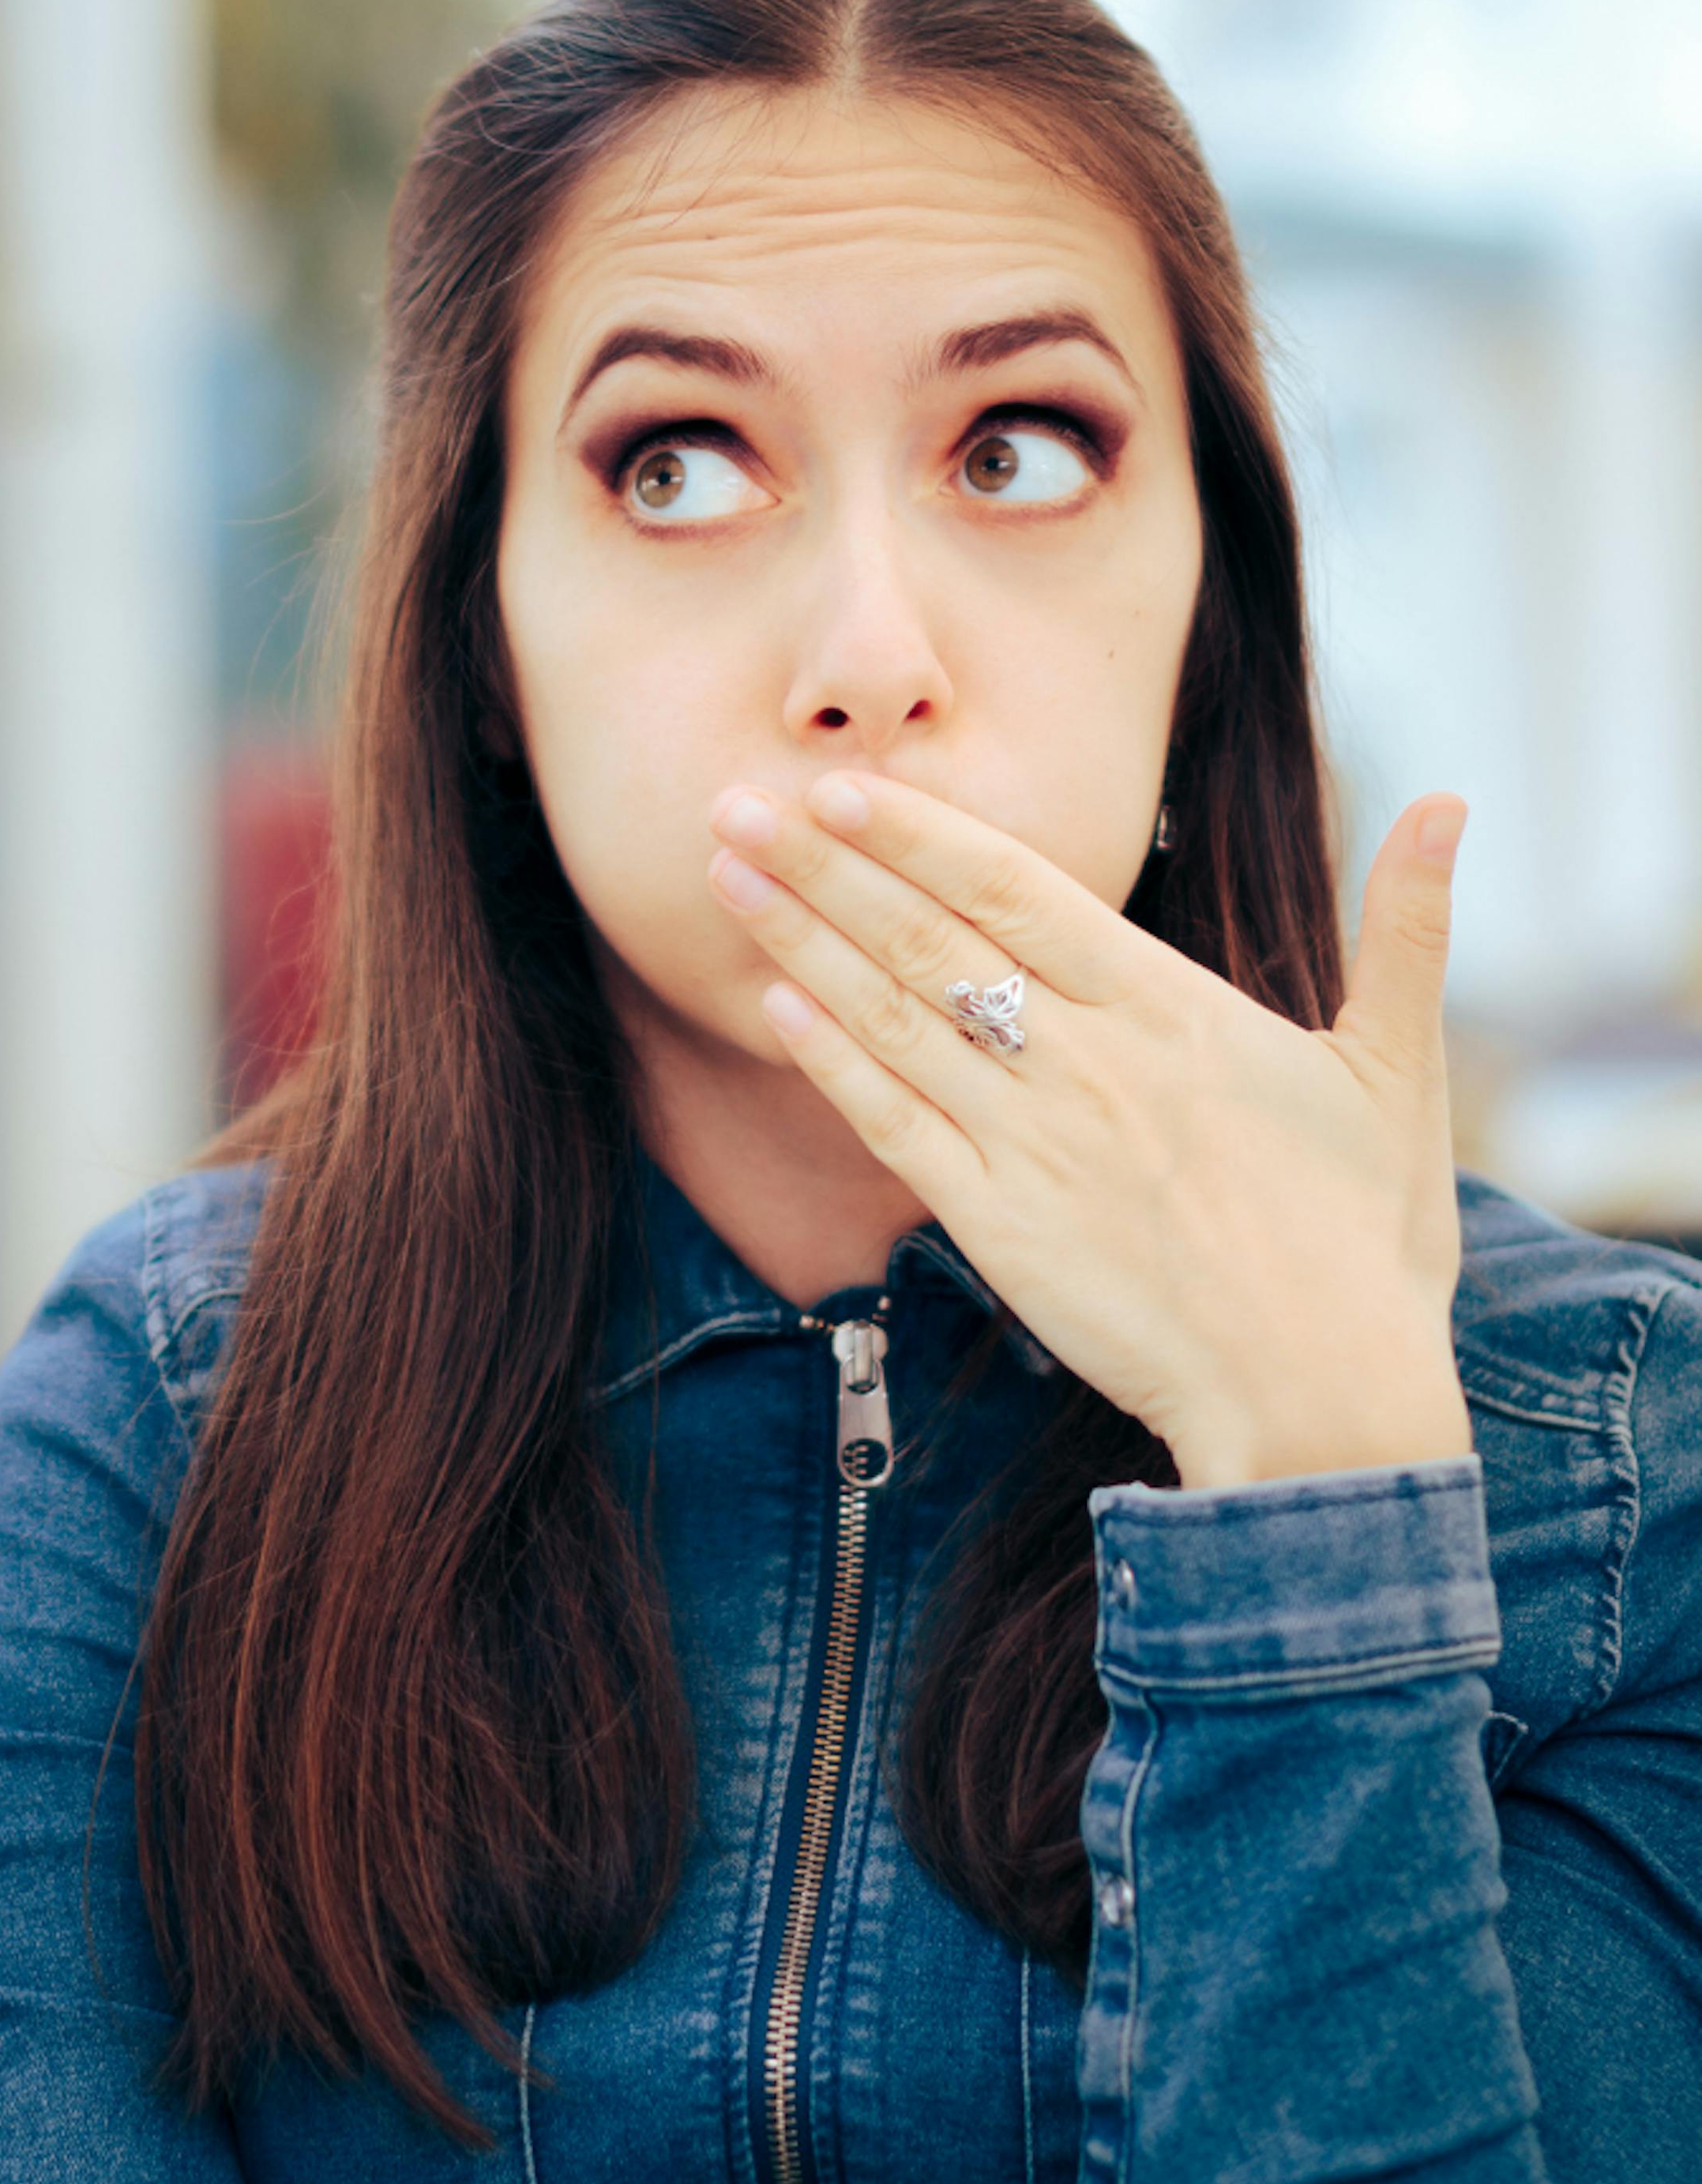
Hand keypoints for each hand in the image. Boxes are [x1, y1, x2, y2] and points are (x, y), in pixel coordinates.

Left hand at [705, 772, 1473, 1490]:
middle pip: (929, 938)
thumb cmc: (1361, 1241)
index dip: (919, 835)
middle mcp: (1087, 1064)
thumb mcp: (1400, 1071)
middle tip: (732, 804)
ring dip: (800, 942)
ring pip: (892, 1018)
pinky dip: (830, 1062)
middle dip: (823, 866)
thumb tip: (1459, 803)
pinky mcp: (998, 1225)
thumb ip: (1409, 932)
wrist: (1321, 1397)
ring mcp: (1033, 1144)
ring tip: (724, 876)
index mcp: (1173, 1012)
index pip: (1017, 890)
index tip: (841, 787)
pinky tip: (771, 1006)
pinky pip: (894, 1125)